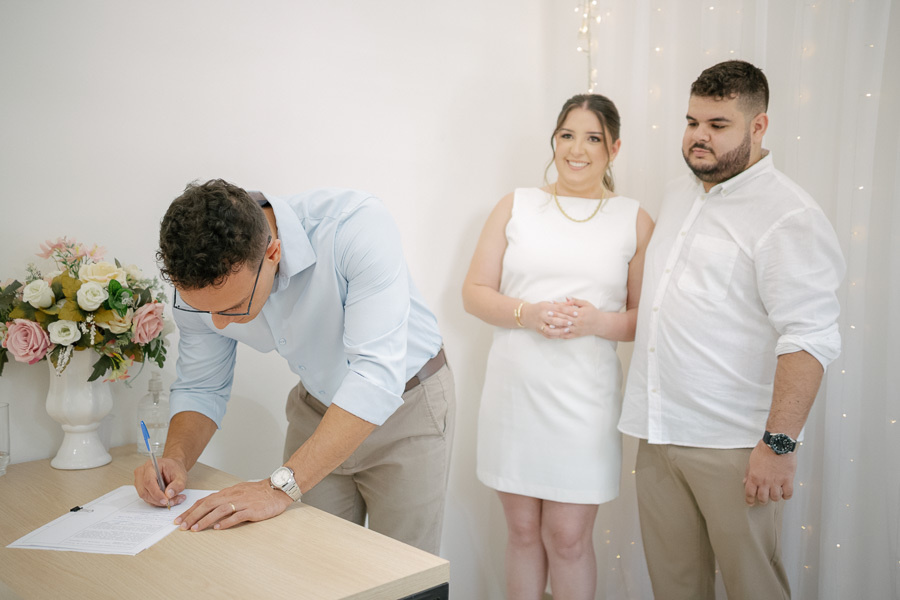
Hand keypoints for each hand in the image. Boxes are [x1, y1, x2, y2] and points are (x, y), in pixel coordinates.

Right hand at [134, 457, 187, 507]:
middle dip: (158, 500)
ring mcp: (139, 481)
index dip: (156, 493)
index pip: (149, 482)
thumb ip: (177, 485)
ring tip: (173, 500)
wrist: (172, 468)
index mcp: (150, 466)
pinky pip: (147, 499)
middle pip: (144, 491)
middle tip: (172, 502)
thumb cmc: (174, 469)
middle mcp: (141, 473)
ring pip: (145, 497)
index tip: (166, 500)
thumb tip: (169, 495)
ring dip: (158, 502)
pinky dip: (157, 502)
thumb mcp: (181, 476)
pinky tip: (167, 499)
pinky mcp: (141, 488)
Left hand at [174, 480, 293, 531]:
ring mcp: (242, 503)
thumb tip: (208, 508)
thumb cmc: (258, 492)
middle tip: (182, 526)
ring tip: (195, 529)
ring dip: (206, 520)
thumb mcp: (238, 492)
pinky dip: (226, 522)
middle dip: (193, 516)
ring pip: (220, 510)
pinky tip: (218, 528)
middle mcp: (232, 496)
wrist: (277, 490)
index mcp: (228, 492)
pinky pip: (237, 516)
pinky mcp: (252, 510)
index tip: (180, 519)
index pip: (205, 500)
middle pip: (209, 505)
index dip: (191, 510)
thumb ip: (224, 499)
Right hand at [522, 300, 572, 338]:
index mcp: (545, 307)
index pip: (558, 309)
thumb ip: (561, 304)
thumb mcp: (549, 303)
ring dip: (559, 330)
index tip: (576, 313)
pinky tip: (561, 335)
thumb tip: (573, 302)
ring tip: (567, 329)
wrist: (525, 314)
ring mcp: (539, 324)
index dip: (568, 311)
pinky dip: (555, 335)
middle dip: (563, 321)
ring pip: (550, 329)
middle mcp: (541, 315)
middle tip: (572, 322)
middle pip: (553, 319)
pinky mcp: (538, 330)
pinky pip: (547, 335)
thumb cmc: (540, 308)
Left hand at [550, 297, 608, 338]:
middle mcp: (578, 322)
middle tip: (547, 313)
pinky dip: (560, 334)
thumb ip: (576, 301)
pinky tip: (554, 333)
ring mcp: (577, 329)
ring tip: (548, 324)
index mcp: (580, 313)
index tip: (551, 305)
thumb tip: (566, 298)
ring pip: (564, 328)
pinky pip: (567, 336)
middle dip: (555, 316)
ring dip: (556, 326)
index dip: (559, 307)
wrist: (601, 324)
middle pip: (565, 318)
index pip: (567, 310)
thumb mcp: (586, 304)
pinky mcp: (577, 335)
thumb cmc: (593, 312)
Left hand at [743, 439, 797, 505]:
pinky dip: (786, 496)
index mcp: (754, 477)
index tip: (751, 502)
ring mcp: (777, 481)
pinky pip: (788, 493)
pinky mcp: (787, 479)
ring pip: (775, 498)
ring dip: (774, 497)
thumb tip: (745, 482)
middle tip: (764, 498)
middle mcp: (765, 481)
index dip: (749, 500)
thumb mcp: (751, 460)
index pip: (750, 493)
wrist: (777, 444)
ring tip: (775, 493)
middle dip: (763, 500)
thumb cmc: (764, 450)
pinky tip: (784, 493)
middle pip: (763, 498)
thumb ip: (748, 473)